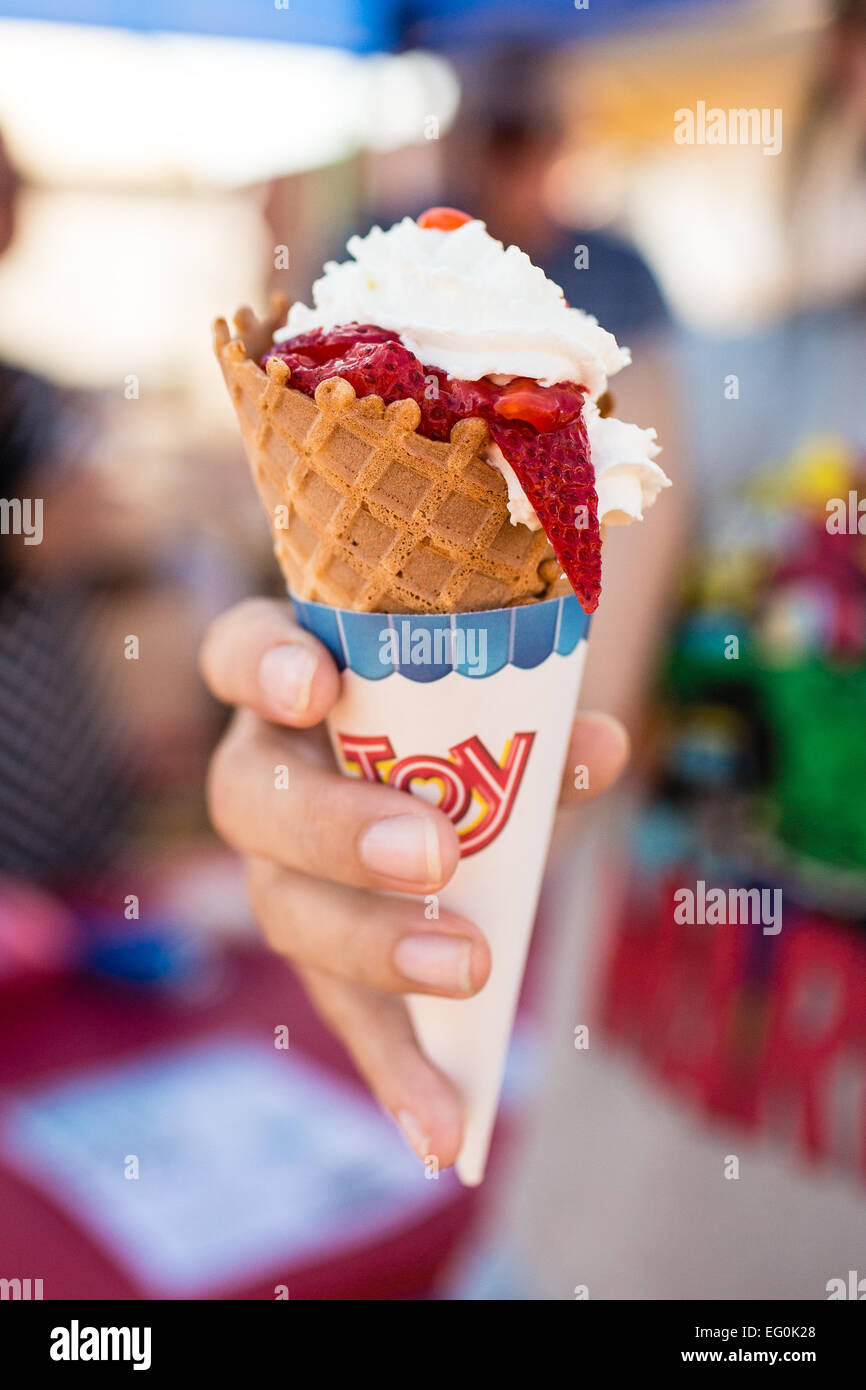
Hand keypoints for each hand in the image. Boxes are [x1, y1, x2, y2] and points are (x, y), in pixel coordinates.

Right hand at [200, 598, 628, 1165]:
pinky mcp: (322, 952)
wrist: (450, 771)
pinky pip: (343, 1009)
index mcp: (294, 681)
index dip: (260, 667)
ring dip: (374, 948)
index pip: (238, 653)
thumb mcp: (498, 711)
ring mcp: (279, 865)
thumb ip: (536, 724)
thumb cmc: (460, 715)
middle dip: (339, 830)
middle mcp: (266, 769)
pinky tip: (440, 1130)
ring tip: (467, 973)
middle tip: (434, 853)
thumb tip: (602, 745)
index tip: (312, 685)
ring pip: (286, 909)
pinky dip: (396, 1069)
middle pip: (253, 798)